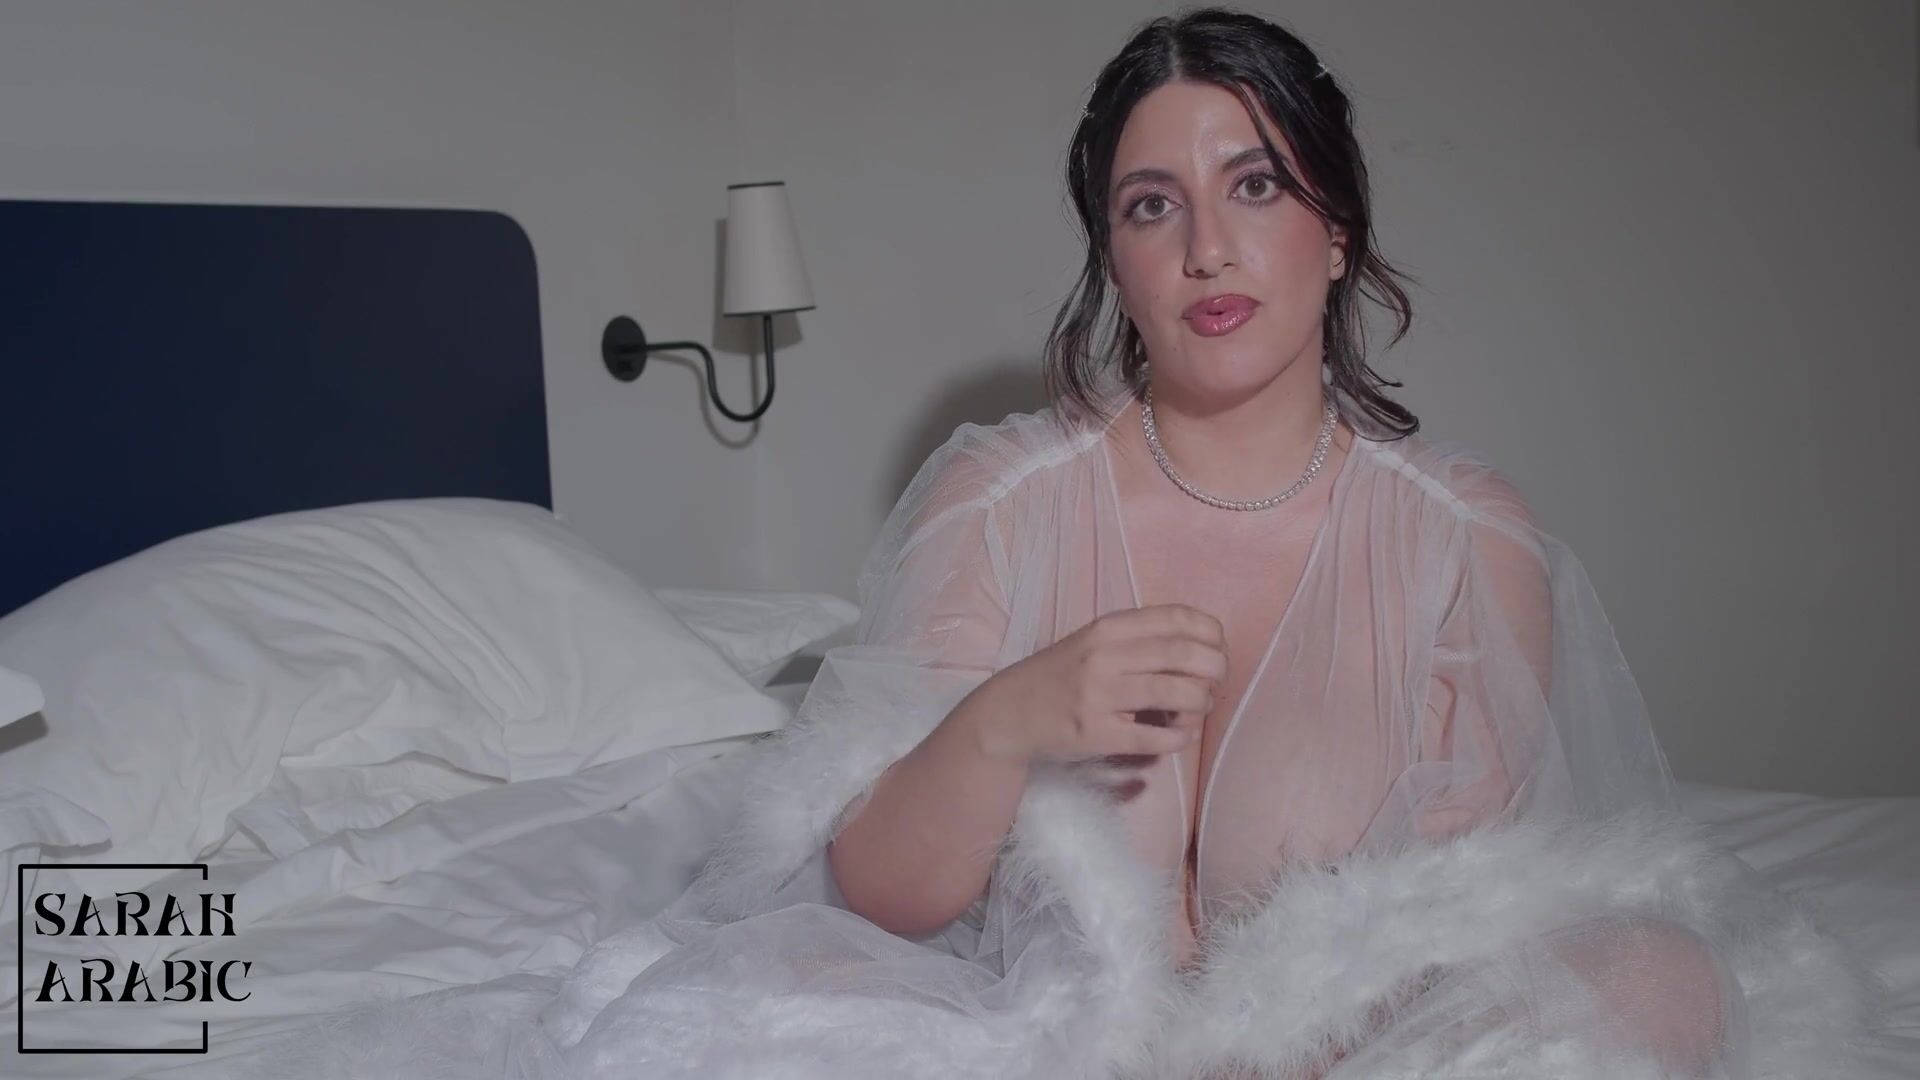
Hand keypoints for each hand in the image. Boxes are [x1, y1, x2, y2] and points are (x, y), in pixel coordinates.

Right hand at [969, 604, 1227, 766]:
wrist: (1010, 714)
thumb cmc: (1060, 676)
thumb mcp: (1093, 642)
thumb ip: (1138, 639)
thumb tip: (1203, 646)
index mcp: (1107, 627)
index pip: (1176, 617)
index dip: (1210, 632)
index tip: (1217, 647)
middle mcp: (1104, 656)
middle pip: (1184, 654)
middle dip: (1216, 668)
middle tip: (1216, 680)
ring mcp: (1100, 697)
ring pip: (1177, 694)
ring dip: (1201, 703)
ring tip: (1196, 708)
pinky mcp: (1098, 735)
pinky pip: (1157, 738)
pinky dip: (1180, 737)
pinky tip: (1178, 735)